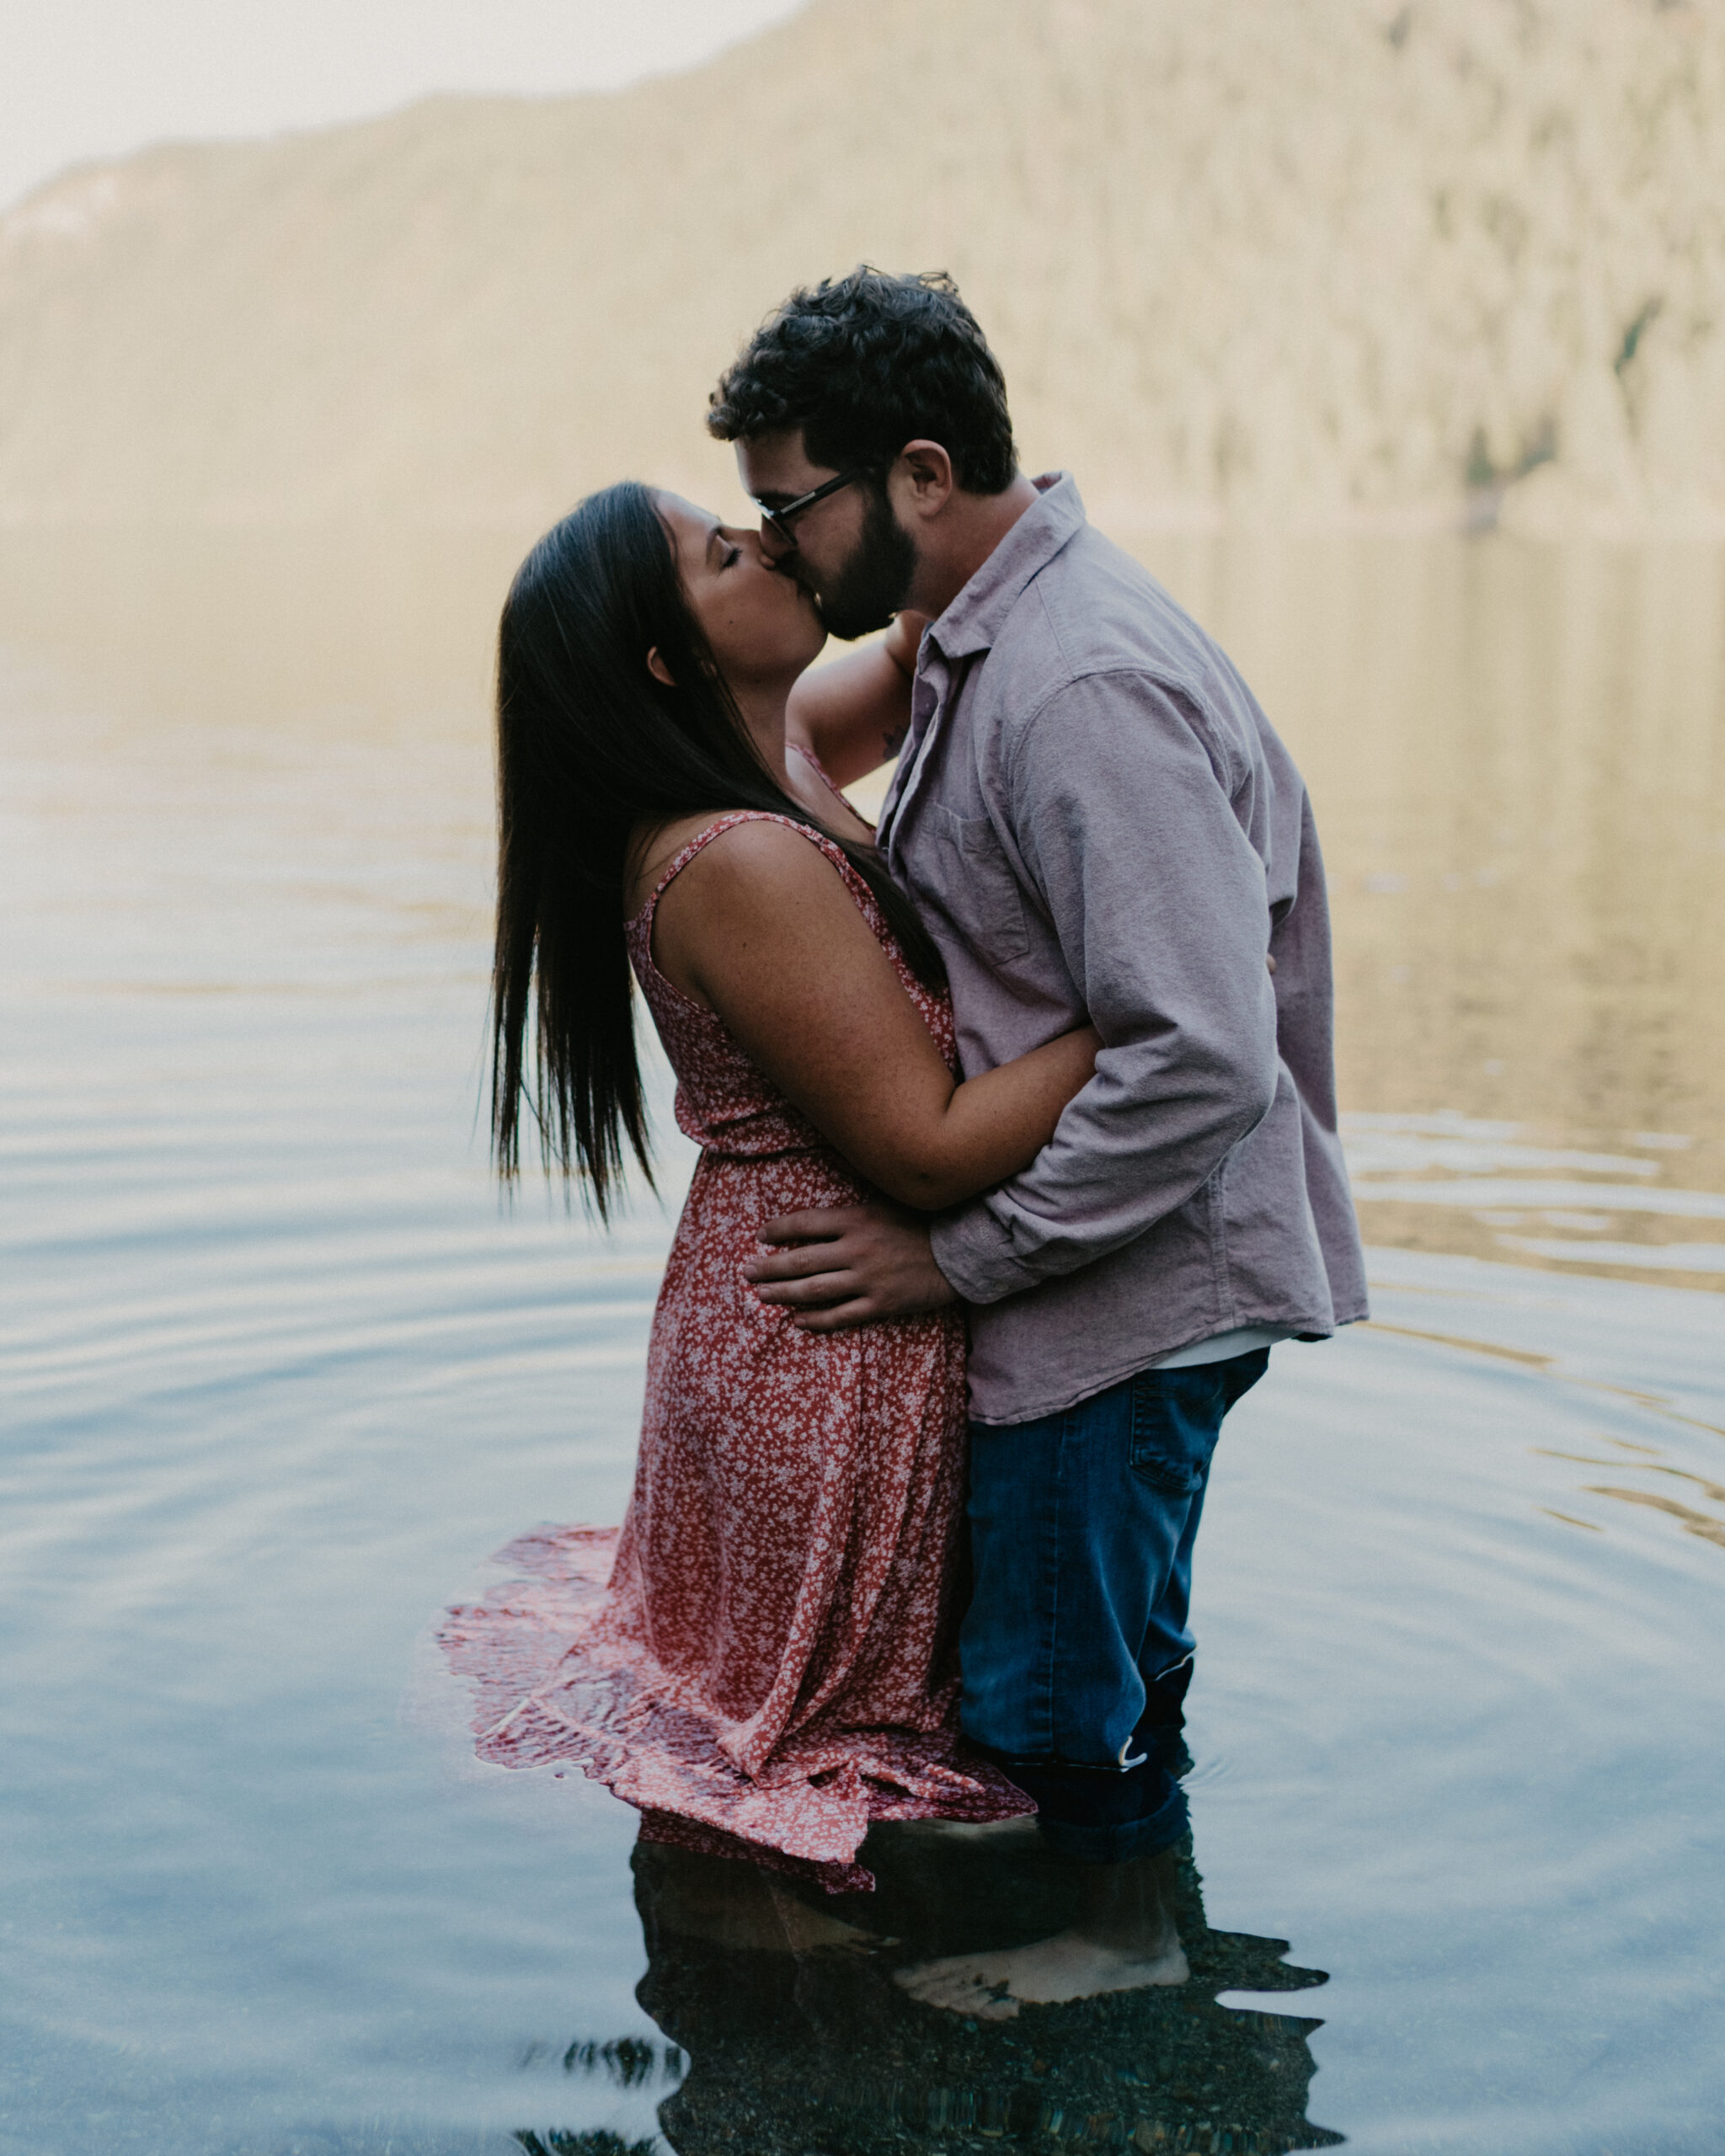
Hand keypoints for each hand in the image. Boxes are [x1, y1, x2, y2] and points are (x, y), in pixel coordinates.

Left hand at [743, 1201, 958, 1331]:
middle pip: (800, 1261)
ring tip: (762, 1295)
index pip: (804, 1223)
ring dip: (782, 1294)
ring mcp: (867, 1279)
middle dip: (768, 1267)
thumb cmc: (926, 1220)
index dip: (778, 1230)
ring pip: (813, 1291)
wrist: (963, 1249)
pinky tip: (797, 1321)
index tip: (760, 1236)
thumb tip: (828, 1194)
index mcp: (856, 1219)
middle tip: (747, 1271)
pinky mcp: (881, 1303)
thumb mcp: (889, 1200)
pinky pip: (840, 1316)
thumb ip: (856, 1203)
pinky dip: (816, 1320)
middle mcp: (856, 1249)